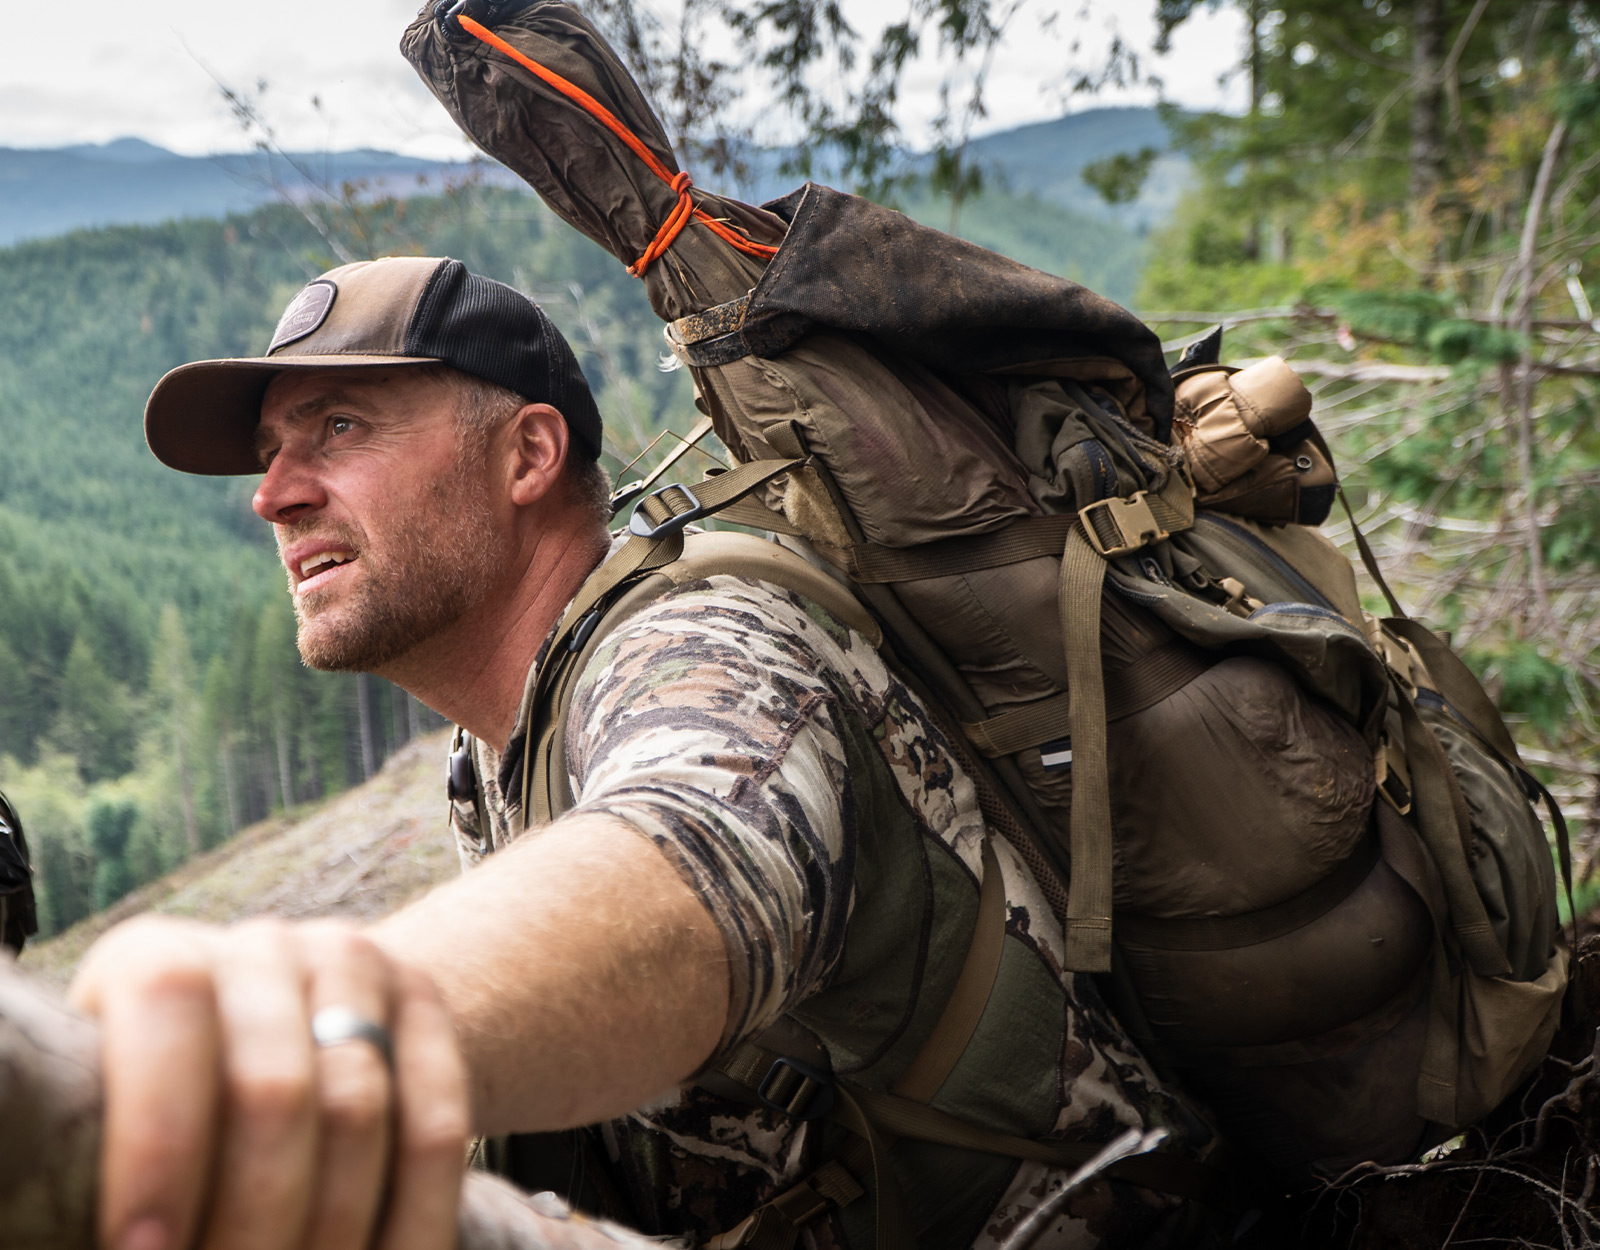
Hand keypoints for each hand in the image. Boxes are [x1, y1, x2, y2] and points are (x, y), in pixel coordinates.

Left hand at [70, 916, 467, 1249]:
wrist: (274, 1030)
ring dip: (331, 1233)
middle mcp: (261, 948)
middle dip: (252, 1219)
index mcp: (159, 957)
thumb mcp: (109, 1111)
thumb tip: (136, 1246)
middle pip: (273, 1087)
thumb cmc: (163, 1111)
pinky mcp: (424, 1001)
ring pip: (358, 1112)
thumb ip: (115, 1152)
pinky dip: (414, 1220)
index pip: (169, 1006)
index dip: (160, 1134)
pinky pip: (436, 1124)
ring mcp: (354, 967)